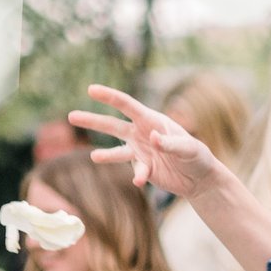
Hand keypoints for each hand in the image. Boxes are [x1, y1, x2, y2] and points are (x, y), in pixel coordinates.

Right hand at [71, 85, 225, 197]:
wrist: (200, 179)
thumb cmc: (198, 157)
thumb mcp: (189, 148)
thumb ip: (170, 143)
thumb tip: (151, 138)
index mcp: (153, 121)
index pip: (127, 106)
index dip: (109, 97)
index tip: (91, 89)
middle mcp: (142, 134)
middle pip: (112, 125)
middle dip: (92, 120)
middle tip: (71, 116)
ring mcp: (140, 151)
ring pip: (116, 151)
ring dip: (104, 155)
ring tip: (93, 157)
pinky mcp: (142, 168)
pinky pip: (134, 171)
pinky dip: (138, 176)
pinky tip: (140, 181)